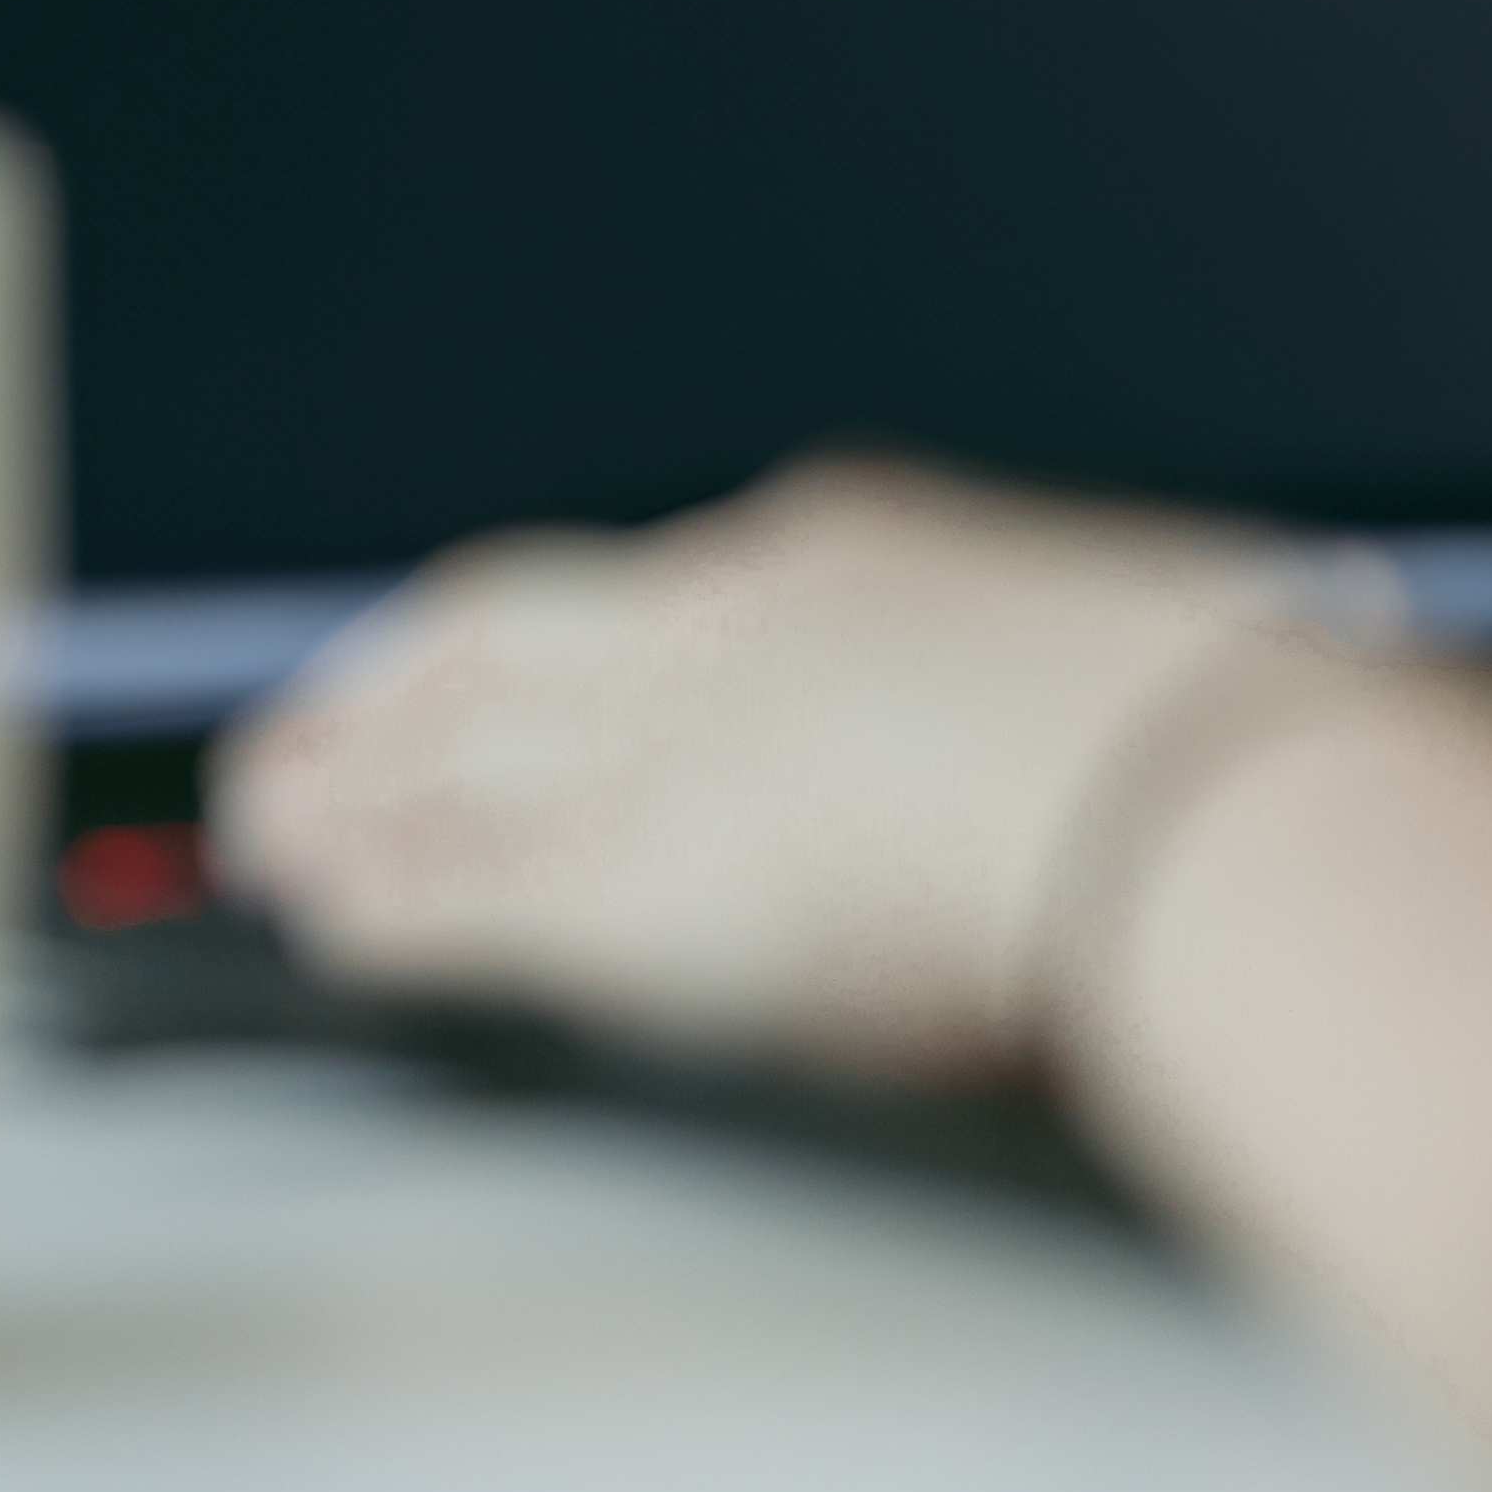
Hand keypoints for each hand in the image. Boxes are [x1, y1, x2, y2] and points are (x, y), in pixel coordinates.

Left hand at [214, 454, 1351, 1079]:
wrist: (1192, 791)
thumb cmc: (1227, 741)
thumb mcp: (1136, 661)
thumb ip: (1070, 686)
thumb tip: (1138, 716)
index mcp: (852, 566)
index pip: (658, 592)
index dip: (563, 640)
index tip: (507, 667)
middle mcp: (714, 635)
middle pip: (491, 642)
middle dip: (387, 689)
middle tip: (308, 735)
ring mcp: (653, 750)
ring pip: (442, 760)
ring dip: (341, 797)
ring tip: (265, 834)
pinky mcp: (616, 885)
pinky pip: (456, 892)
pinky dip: (380, 906)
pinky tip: (322, 926)